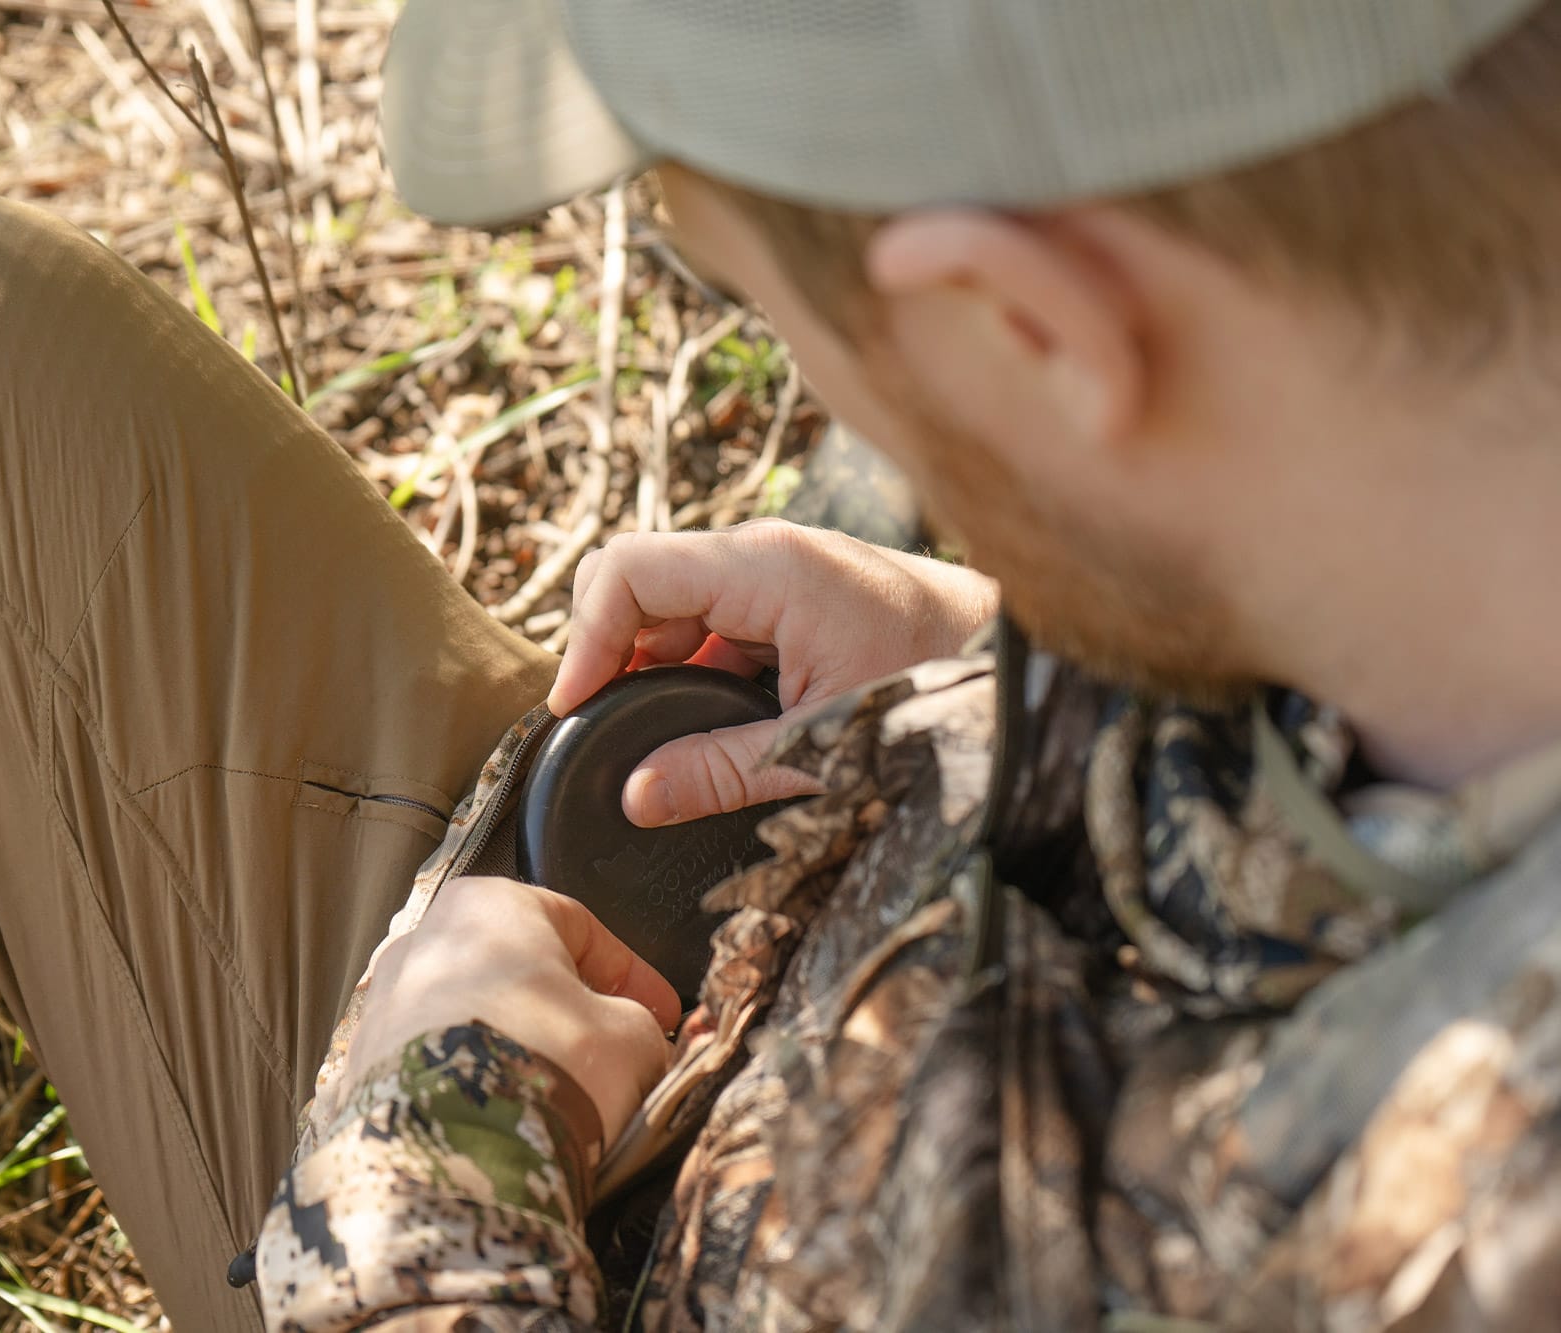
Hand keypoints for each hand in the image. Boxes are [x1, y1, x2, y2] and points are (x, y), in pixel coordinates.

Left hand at [345, 877, 680, 1153]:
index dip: (631, 975)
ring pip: (474, 1022)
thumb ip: (640, 1028)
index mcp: (489, 904)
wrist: (454, 1152)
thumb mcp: (632, 1039)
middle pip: (519, 973)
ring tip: (563, 1102)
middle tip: (613, 1056)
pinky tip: (511, 1126)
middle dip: (569, 1014)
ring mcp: (384, 1007)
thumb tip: (638, 1045)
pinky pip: (438, 1072)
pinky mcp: (362, 1071)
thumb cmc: (542, 1068)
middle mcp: (423, 942)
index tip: (660, 1014)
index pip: (579, 926)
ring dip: (521, 1053)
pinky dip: (475, 1091)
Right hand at [550, 519, 998, 826]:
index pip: (627, 569)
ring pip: (677, 602)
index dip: (586, 638)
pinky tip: (703, 722)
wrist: (1035, 674)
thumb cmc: (949, 694)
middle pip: (643, 580)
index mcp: (768, 567)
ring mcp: (784, 571)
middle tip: (604, 728)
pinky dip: (694, 667)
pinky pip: (718, 620)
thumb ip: (721, 770)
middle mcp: (768, 553)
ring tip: (651, 735)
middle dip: (612, 652)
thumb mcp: (827, 746)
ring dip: (652, 664)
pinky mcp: (800, 597)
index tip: (574, 709)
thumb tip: (635, 799)